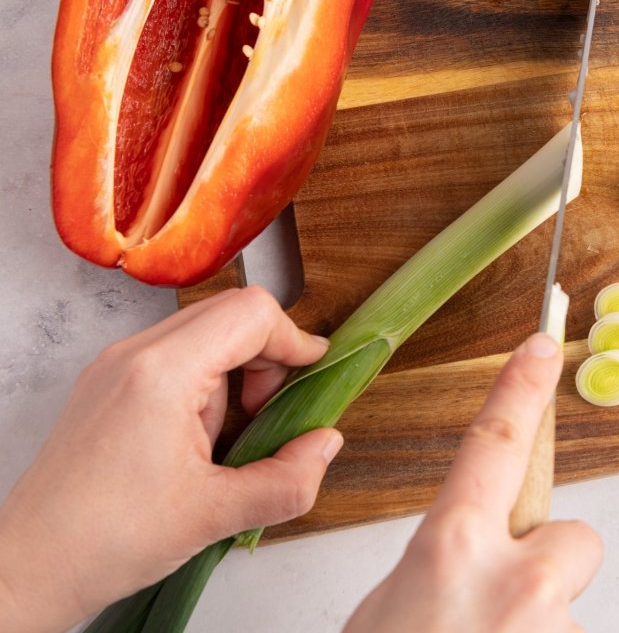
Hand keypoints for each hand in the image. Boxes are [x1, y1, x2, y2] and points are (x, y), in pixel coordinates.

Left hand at [0, 286, 342, 632]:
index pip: (252, 313)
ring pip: (204, 336)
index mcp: (162, 372)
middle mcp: (134, 354)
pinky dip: (203, 387)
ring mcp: (115, 367)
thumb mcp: (215, 515)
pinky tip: (196, 443)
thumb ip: (287, 479)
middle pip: (229, 315)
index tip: (310, 378)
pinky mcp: (107, 385)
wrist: (27, 568)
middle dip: (265, 359)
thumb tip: (325, 445)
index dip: (293, 341)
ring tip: (223, 442)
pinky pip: (175, 359)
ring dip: (233, 377)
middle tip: (267, 416)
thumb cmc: (103, 540)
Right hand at [344, 333, 602, 632]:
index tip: (542, 351)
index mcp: (452, 549)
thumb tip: (465, 558)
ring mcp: (555, 625)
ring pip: (565, 600)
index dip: (521, 390)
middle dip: (546, 560)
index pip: (496, 442)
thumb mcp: (389, 605)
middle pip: (569, 536)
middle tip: (501, 605)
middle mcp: (517, 582)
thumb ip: (439, 562)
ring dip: (536, 620)